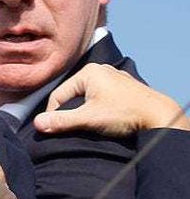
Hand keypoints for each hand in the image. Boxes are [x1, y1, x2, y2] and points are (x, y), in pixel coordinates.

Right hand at [34, 64, 189, 135]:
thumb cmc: (125, 114)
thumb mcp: (89, 119)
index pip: (59, 94)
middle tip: (72, 128)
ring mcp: (115, 77)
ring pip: (88, 95)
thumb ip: (62, 121)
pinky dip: (99, 107)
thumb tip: (37, 124)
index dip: (53, 113)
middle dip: (71, 111)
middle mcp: (101, 70)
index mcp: (89, 72)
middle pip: (74, 94)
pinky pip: (103, 96)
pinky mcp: (125, 87)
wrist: (161, 116)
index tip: (53, 128)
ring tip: (88, 125)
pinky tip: (105, 119)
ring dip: (84, 110)